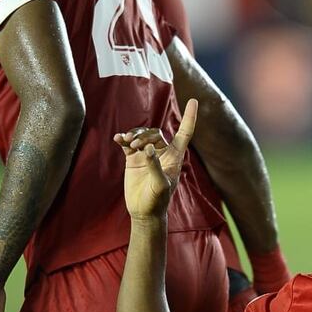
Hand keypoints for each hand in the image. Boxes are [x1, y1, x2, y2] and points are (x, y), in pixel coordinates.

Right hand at [115, 98, 197, 219]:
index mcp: (175, 157)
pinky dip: (123, 139)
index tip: (193, 100)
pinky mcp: (133, 159)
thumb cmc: (158, 200)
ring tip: (127, 141)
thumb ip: (155, 166)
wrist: (143, 211)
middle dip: (145, 135)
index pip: (184, 133)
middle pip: (155, 133)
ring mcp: (147, 155)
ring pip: (142, 136)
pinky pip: (128, 144)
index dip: (189, 117)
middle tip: (136, 145)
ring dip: (134, 135)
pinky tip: (118, 139)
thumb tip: (148, 149)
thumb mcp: (160, 185)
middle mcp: (162, 153)